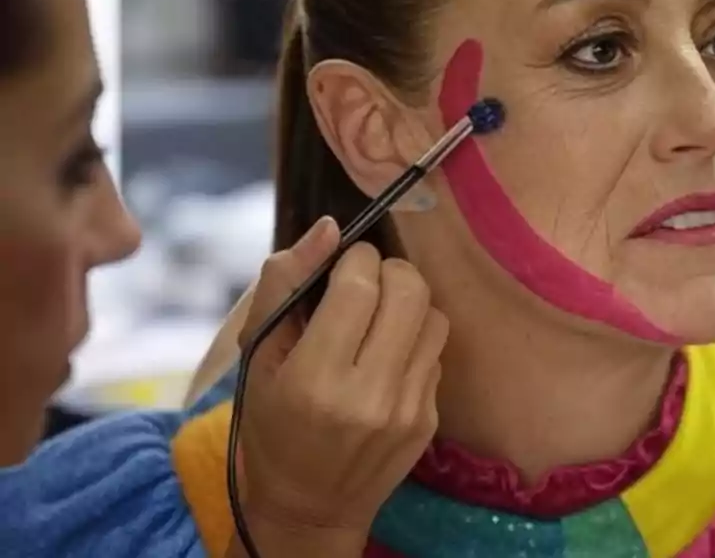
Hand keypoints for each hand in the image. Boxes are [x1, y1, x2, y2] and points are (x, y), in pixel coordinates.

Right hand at [234, 217, 447, 540]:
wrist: (309, 507)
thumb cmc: (270, 427)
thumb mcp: (256, 358)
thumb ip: (283, 286)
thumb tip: (328, 228)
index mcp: (315, 379)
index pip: (360, 285)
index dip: (355, 259)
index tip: (343, 265)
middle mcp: (369, 395)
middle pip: (410, 290)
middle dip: (388, 271)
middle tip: (364, 284)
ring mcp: (408, 409)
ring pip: (434, 315)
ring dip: (408, 302)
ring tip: (377, 318)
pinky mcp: (431, 419)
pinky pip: (436, 351)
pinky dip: (414, 339)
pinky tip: (386, 356)